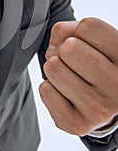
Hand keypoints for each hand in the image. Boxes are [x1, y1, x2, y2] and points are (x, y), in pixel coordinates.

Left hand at [39, 17, 117, 135]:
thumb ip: (75, 29)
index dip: (81, 30)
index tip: (89, 43)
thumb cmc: (99, 63)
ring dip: (55, 68)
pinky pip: (45, 90)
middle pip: (69, 48)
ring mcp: (98, 108)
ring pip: (53, 67)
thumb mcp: (97, 41)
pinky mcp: (77, 124)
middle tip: (76, 61)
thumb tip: (56, 42)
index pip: (89, 26)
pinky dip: (50, 88)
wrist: (104, 103)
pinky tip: (67, 94)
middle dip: (65, 49)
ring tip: (71, 76)